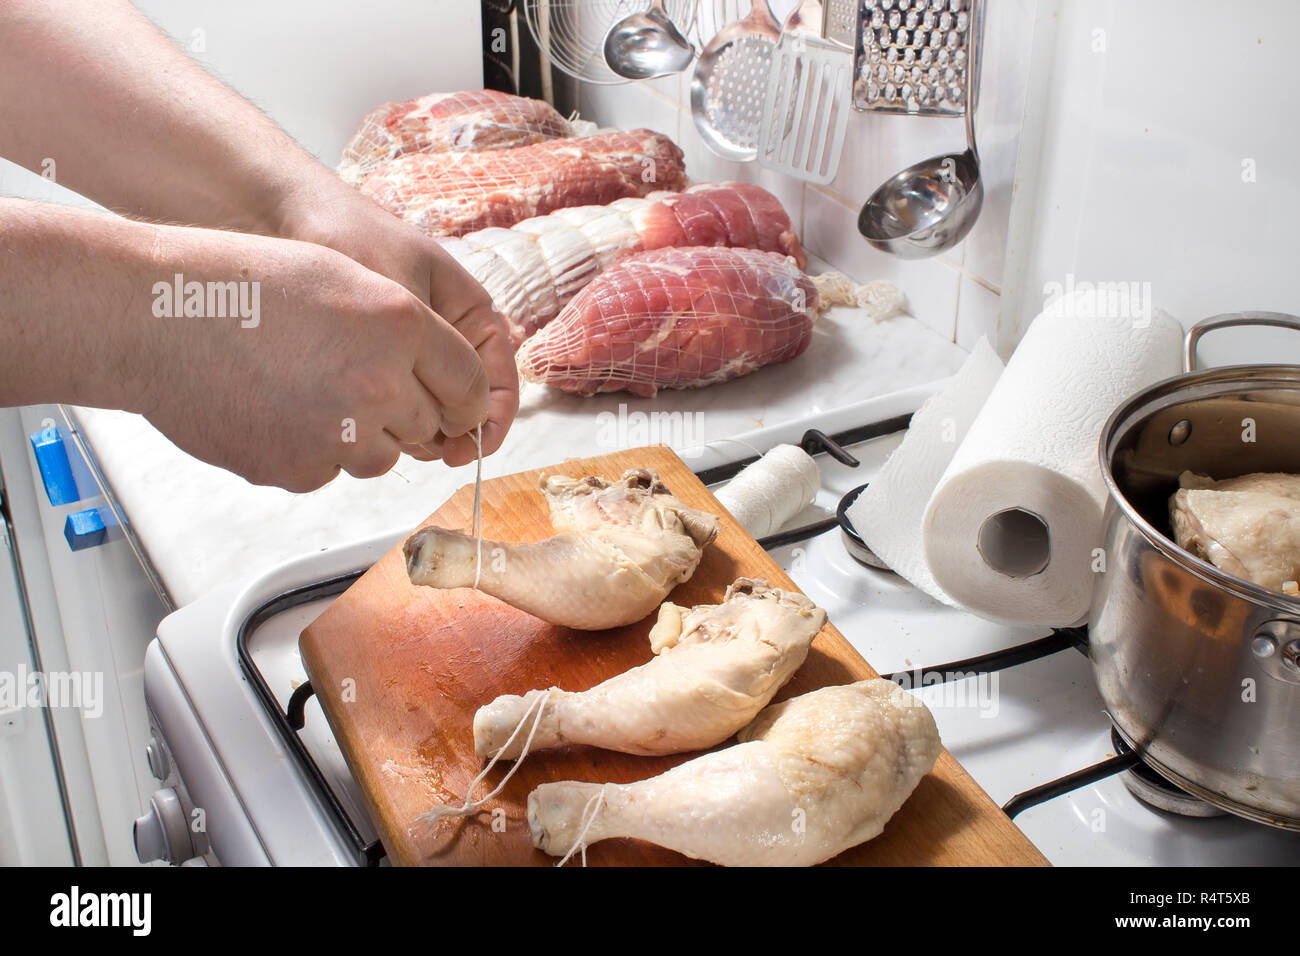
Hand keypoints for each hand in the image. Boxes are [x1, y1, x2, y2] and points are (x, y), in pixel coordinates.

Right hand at [139, 226, 489, 491]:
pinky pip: (330, 471)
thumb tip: (446, 384)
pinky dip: (312, 450)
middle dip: (407, 411)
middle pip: (429, 425)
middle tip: (358, 384)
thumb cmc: (242, 286)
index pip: (472, 385)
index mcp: (401, 325)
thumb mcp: (344, 279)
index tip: (458, 404)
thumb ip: (406, 329)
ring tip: (306, 389)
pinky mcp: (300, 470)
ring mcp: (341, 434)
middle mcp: (380, 384)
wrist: (157, 318)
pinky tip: (276, 409)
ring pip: (381, 456)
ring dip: (361, 435)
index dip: (466, 397)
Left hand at [272, 186, 519, 467]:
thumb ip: (428, 352)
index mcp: (470, 314)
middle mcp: (447, 339)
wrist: (289, 216)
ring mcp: (413, 353)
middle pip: (466, 406)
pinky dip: (389, 423)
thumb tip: (454, 417)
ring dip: (417, 433)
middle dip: (449, 433)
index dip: (490, 423)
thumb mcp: (399, 296)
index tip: (464, 452)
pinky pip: (396, 406)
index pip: (499, 382)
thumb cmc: (352, 239)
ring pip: (432, 412)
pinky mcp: (380, 365)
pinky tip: (366, 425)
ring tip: (387, 435)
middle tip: (417, 447)